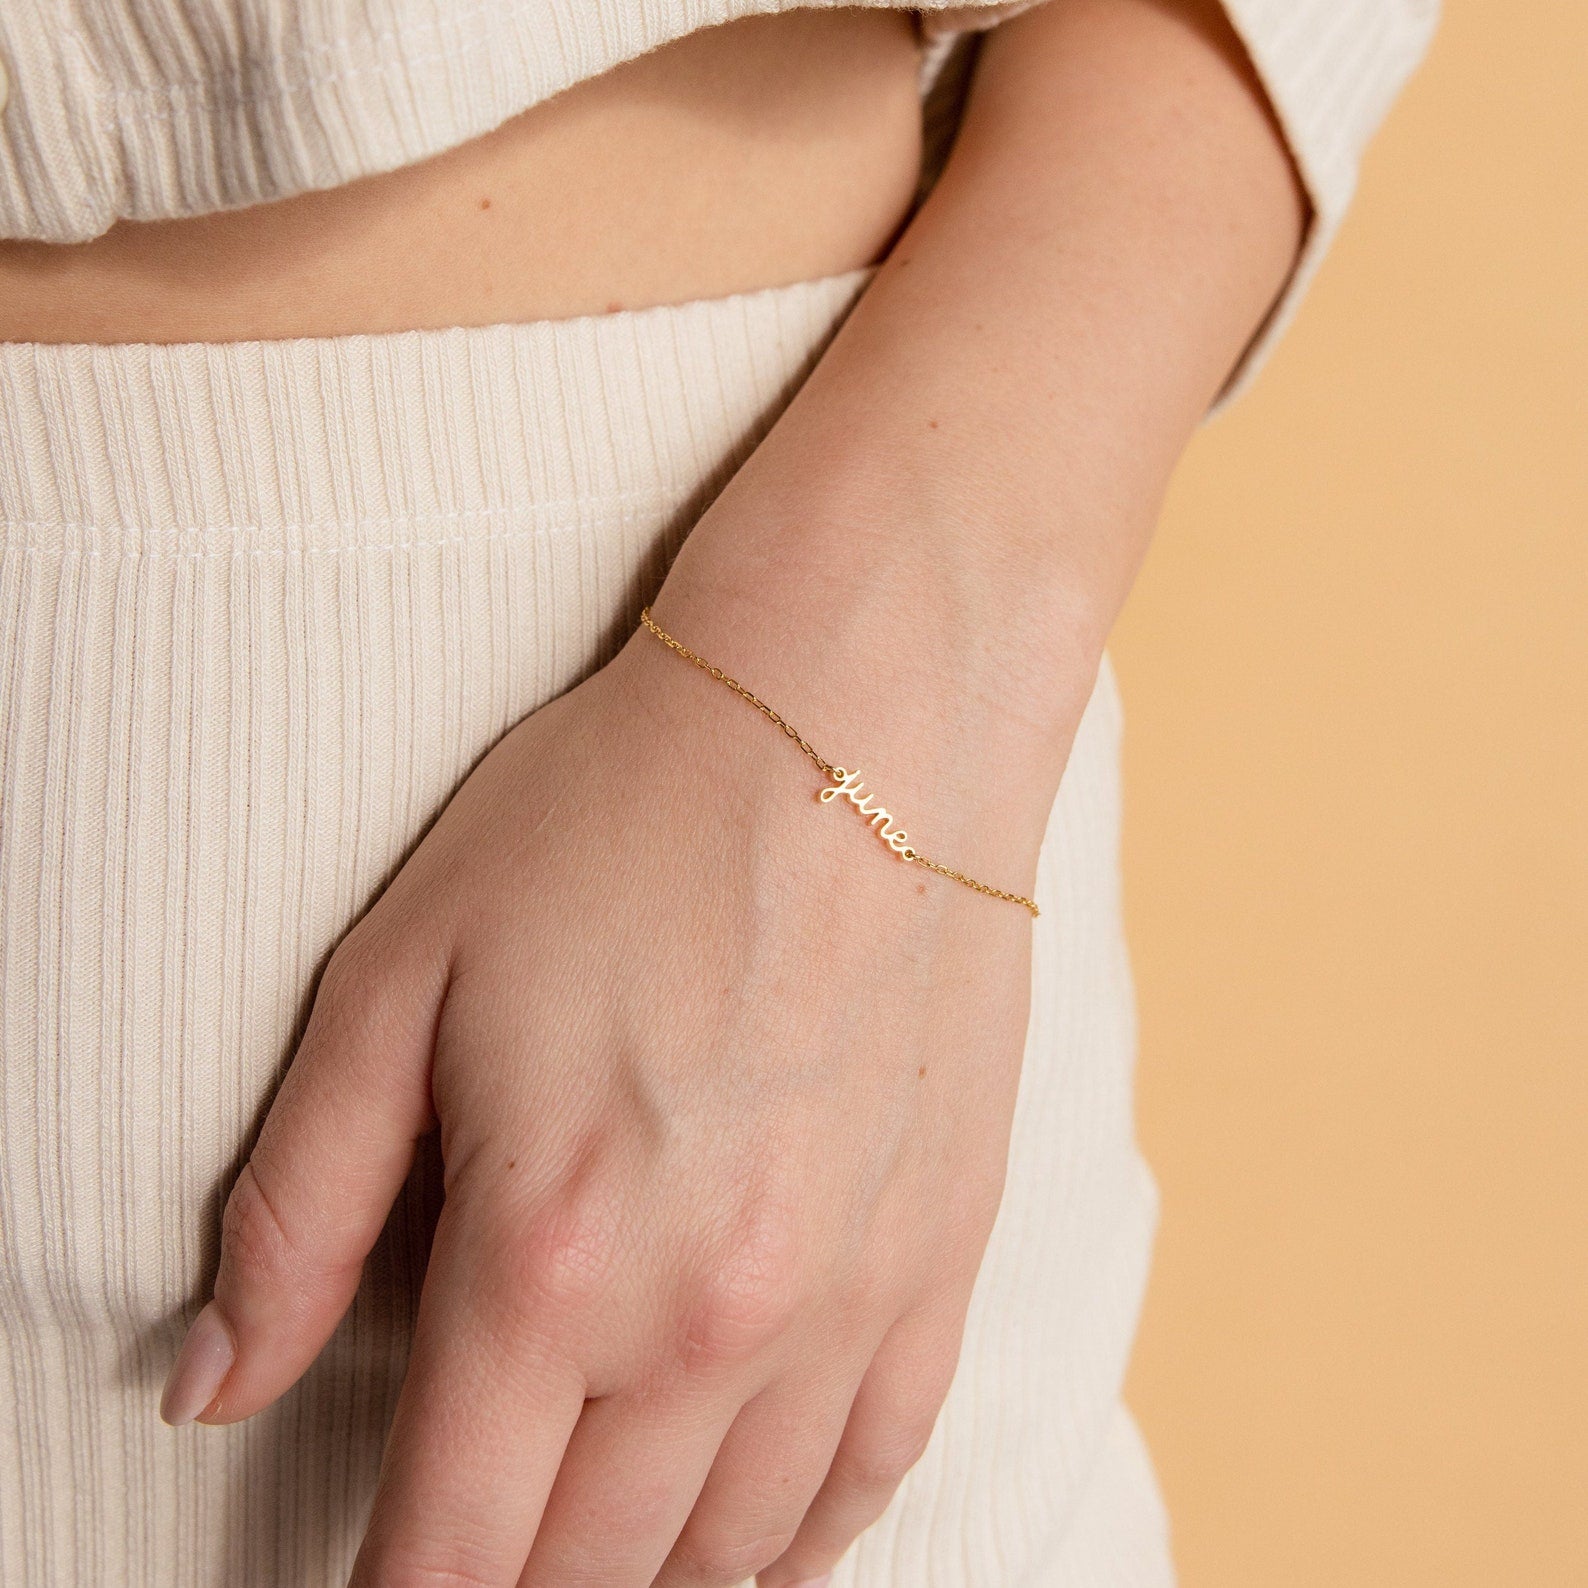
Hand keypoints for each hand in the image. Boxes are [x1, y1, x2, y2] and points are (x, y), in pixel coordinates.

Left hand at [161, 627, 1039, 1585]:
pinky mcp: (940, 1258)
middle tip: (470, 1551)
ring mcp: (845, 1301)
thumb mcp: (402, 975)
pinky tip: (748, 1538)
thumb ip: (298, 1204)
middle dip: (510, 1586)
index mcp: (551, 1255)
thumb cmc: (624, 822)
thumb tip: (209, 1384)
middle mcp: (711, 1319)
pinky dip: (794, 1546)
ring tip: (588, 1548)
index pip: (446, 1548)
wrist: (857, 727)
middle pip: (587, 1574)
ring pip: (731, 1556)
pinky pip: (871, 1479)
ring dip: (641, 1578)